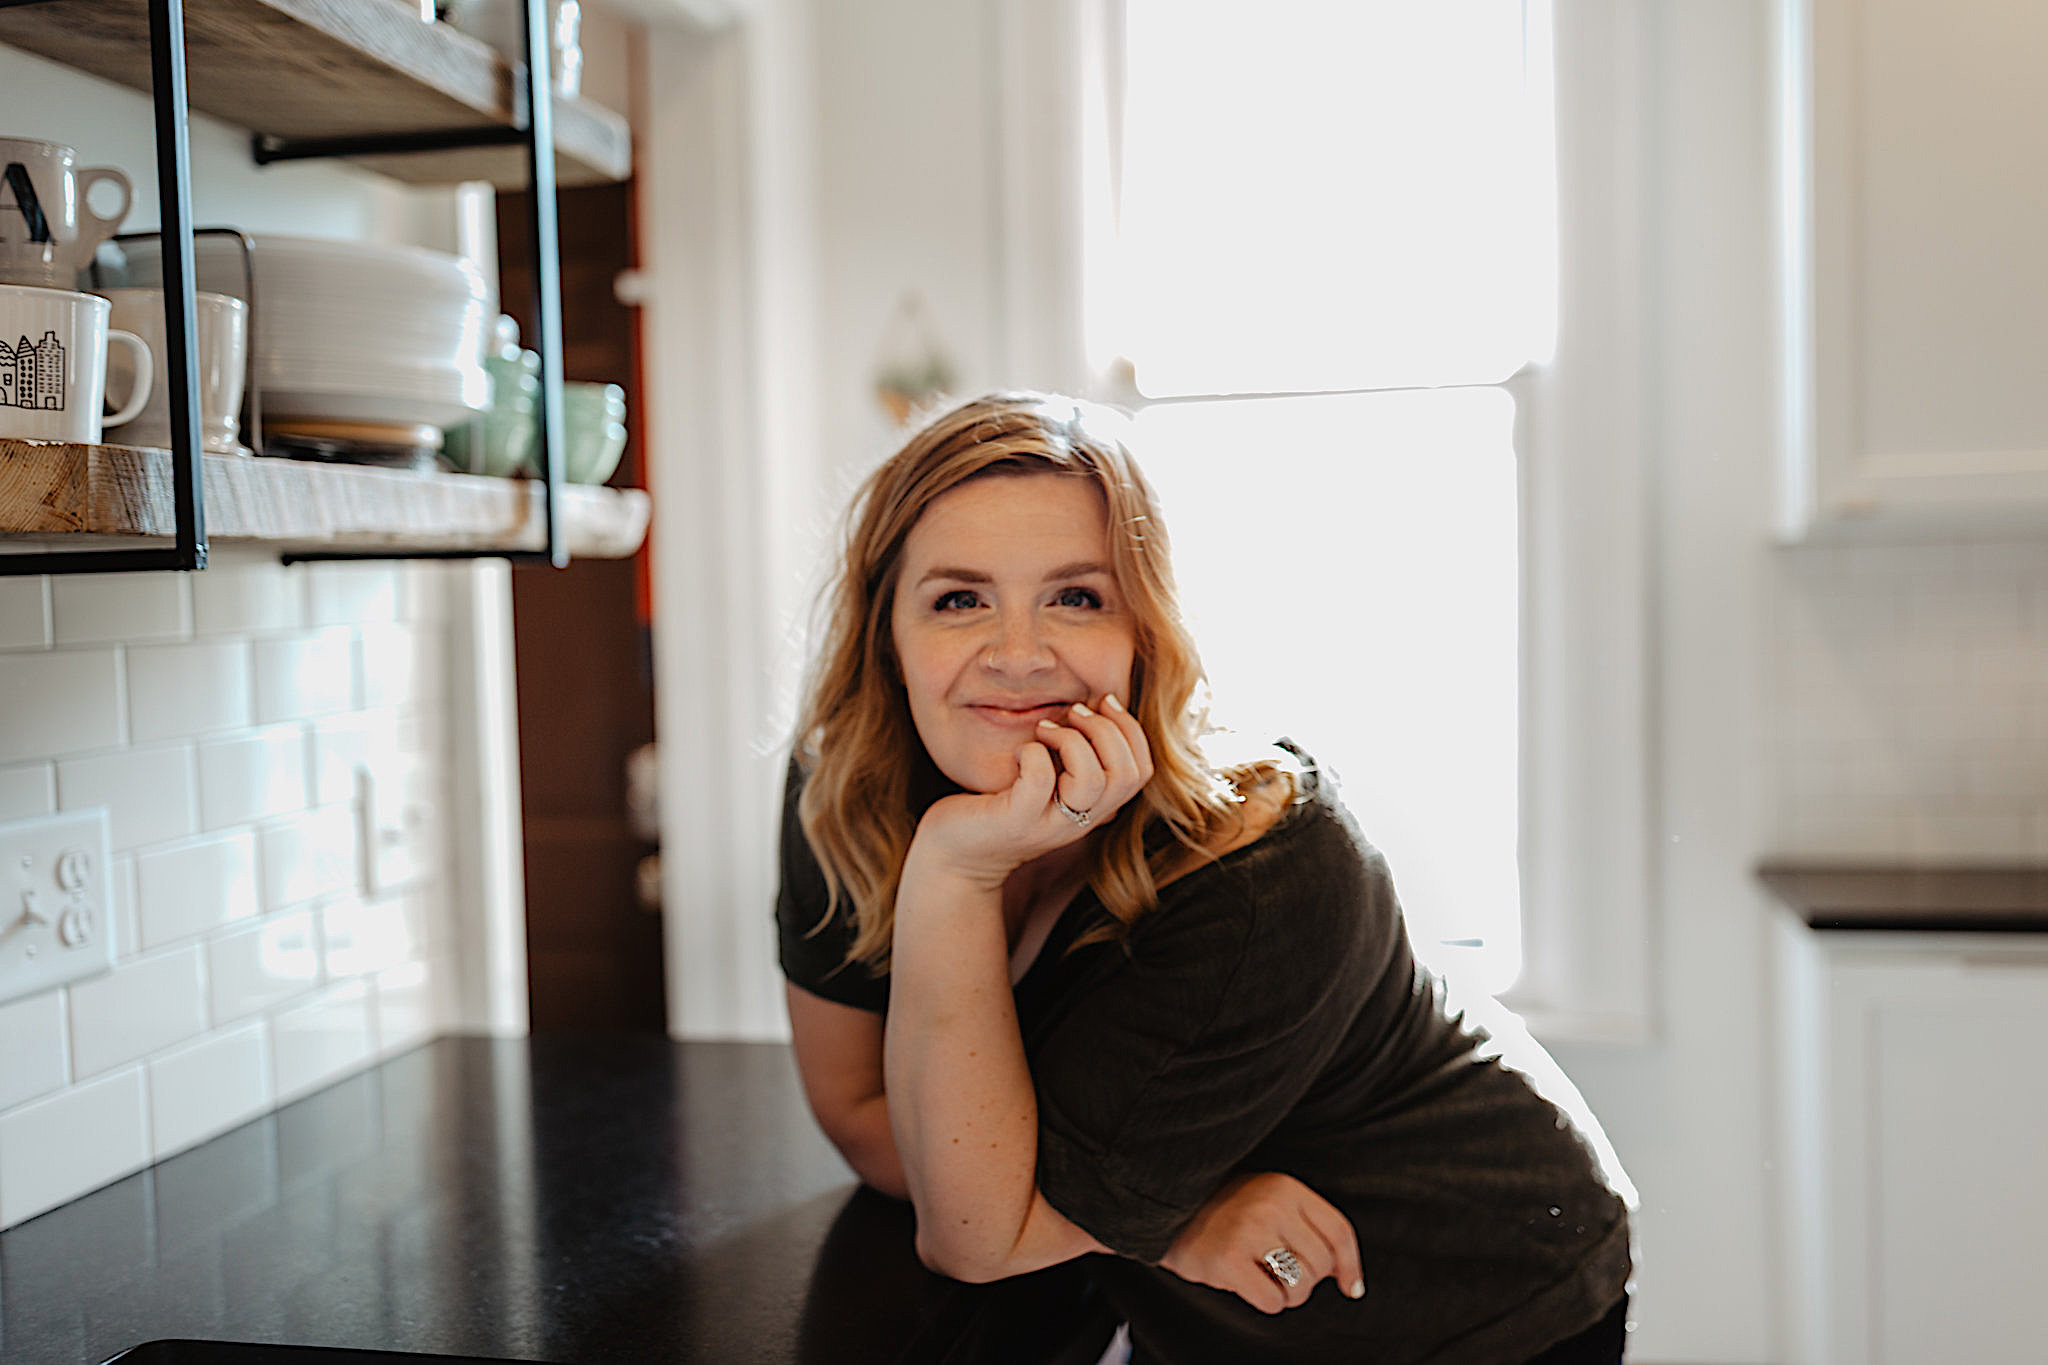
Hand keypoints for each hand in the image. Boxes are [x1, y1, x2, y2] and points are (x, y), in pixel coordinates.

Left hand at [910, 694, 1153, 886]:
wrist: (957, 855)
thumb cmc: (1000, 806)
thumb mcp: (1047, 783)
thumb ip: (1073, 758)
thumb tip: (1092, 709)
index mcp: (1093, 808)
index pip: (1141, 771)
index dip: (1131, 729)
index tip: (1103, 701)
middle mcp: (1078, 820)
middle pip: (1126, 774)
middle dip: (1106, 729)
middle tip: (1072, 713)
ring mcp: (1048, 823)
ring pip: (1092, 779)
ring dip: (1072, 739)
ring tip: (1045, 729)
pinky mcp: (1015, 821)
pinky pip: (1040, 780)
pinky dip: (1033, 753)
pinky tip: (1019, 751)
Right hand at [1159, 1172, 1365, 1314]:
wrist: (1167, 1210)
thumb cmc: (1227, 1212)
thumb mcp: (1271, 1202)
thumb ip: (1310, 1229)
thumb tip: (1350, 1281)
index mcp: (1287, 1187)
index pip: (1339, 1232)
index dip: (1351, 1265)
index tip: (1351, 1288)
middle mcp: (1272, 1205)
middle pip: (1322, 1265)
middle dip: (1307, 1280)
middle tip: (1279, 1272)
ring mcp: (1249, 1231)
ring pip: (1301, 1287)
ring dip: (1287, 1294)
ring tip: (1262, 1276)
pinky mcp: (1228, 1260)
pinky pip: (1273, 1302)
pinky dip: (1265, 1302)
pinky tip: (1245, 1283)